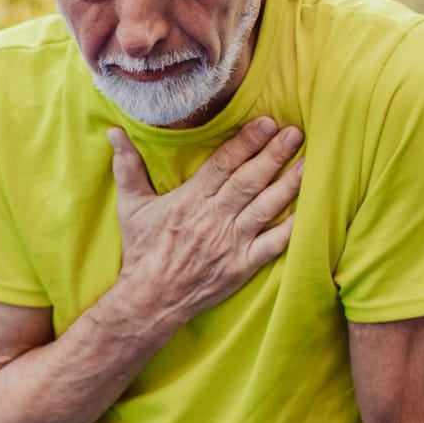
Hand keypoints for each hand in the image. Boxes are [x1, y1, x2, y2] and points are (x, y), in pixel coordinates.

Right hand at [108, 116, 302, 332]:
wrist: (150, 299)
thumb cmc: (142, 250)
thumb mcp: (130, 206)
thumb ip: (127, 167)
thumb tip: (114, 133)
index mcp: (190, 200)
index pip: (223, 164)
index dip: (246, 142)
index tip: (266, 123)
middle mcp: (214, 218)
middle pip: (249, 180)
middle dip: (274, 154)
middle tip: (295, 133)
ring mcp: (231, 243)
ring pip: (265, 208)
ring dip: (288, 184)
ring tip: (309, 163)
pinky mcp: (242, 266)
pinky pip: (273, 245)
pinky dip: (291, 228)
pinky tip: (308, 210)